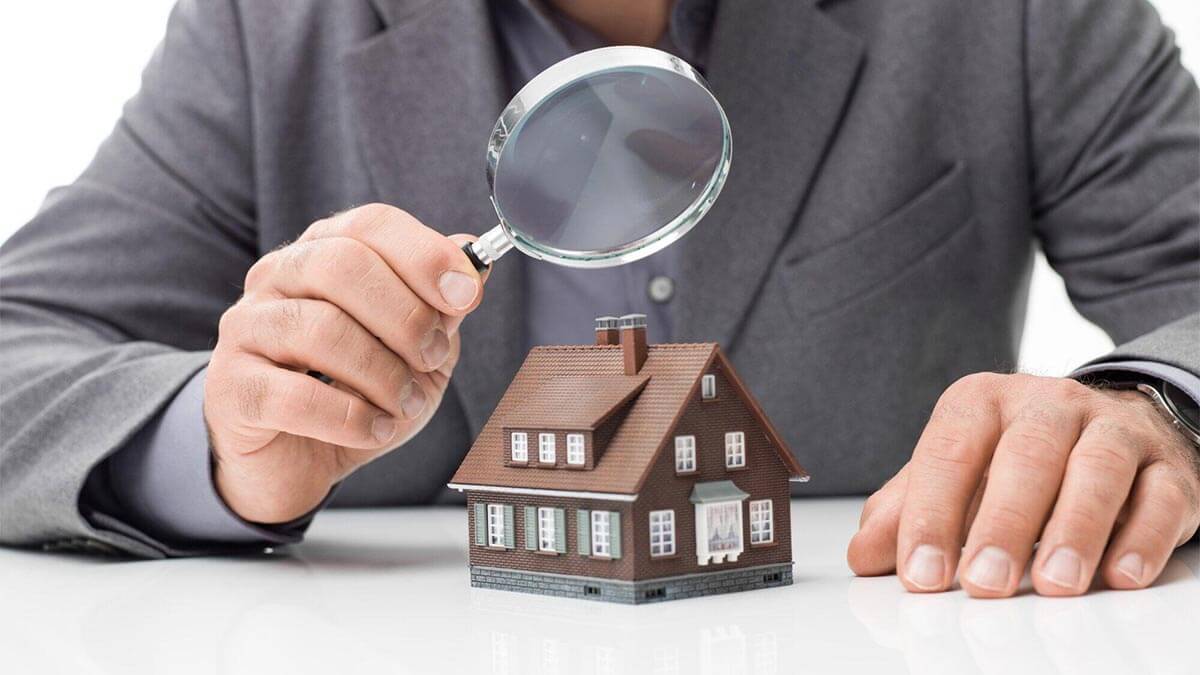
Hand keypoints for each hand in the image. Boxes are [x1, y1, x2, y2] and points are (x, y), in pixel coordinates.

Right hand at [204, 204, 485, 522]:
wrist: (295, 461)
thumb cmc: (355, 394)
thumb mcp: (415, 350)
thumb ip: (441, 307)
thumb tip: (476, 260)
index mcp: (323, 252)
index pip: (370, 224)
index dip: (424, 254)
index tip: (465, 294)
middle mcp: (276, 278)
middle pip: (341, 264)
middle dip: (406, 316)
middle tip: (433, 357)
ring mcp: (245, 329)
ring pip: (321, 329)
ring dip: (383, 374)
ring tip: (405, 402)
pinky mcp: (231, 388)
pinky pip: (294, 396)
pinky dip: (350, 418)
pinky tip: (373, 430)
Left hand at [848, 373, 1199, 596]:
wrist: (1111, 426)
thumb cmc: (1016, 459)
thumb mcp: (955, 476)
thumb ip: (907, 511)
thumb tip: (863, 554)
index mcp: (982, 402)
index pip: (950, 452)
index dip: (931, 514)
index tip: (921, 573)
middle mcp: (1048, 404)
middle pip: (1026, 456)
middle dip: (1004, 524)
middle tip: (984, 583)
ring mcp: (1113, 429)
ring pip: (1097, 469)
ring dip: (1075, 529)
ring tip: (1054, 584)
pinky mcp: (1166, 464)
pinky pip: (1160, 495)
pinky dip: (1141, 538)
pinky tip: (1118, 576)